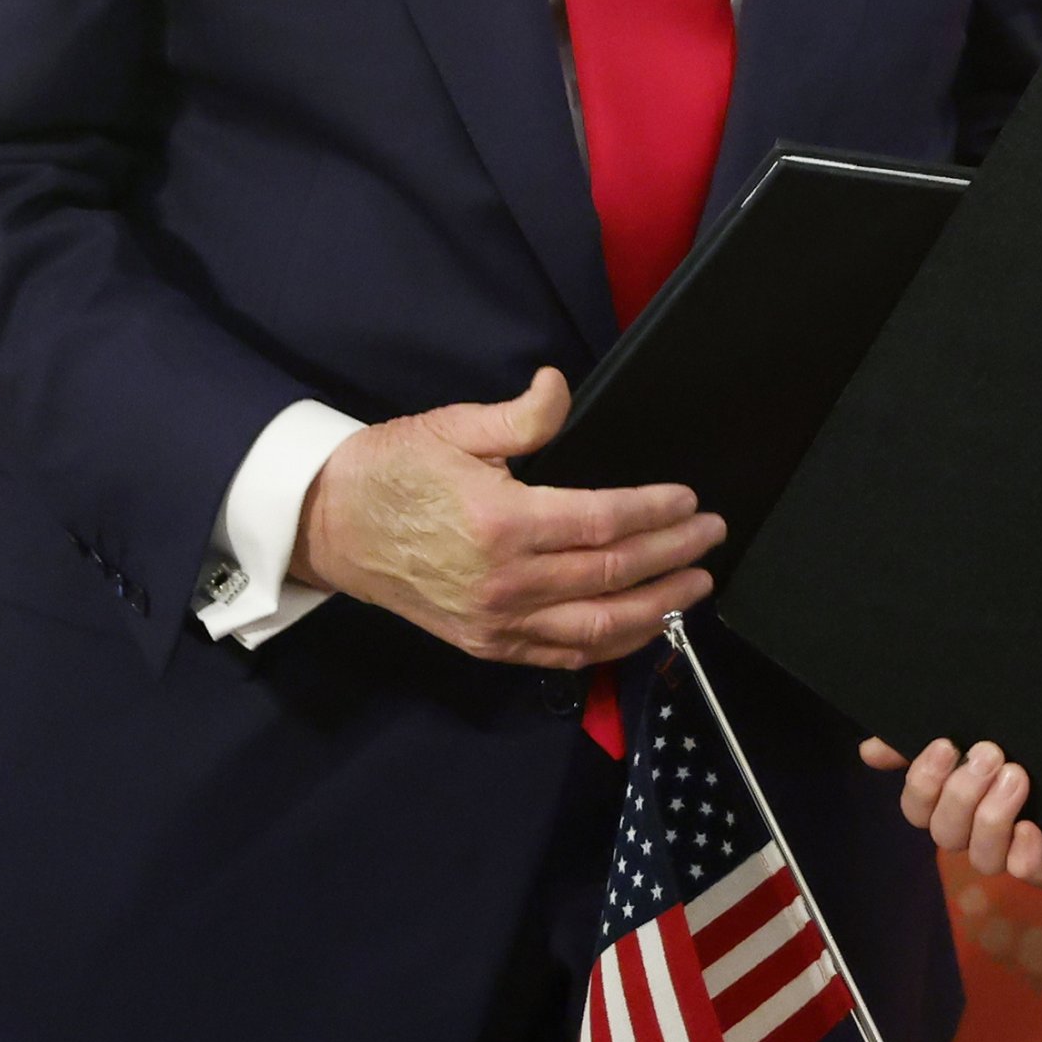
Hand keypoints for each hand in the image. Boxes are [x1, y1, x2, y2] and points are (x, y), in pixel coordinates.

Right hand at [292, 368, 723, 666]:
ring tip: (695, 587)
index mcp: (501, 522)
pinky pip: (562, 654)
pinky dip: (610, 645)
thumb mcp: (454, 426)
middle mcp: (505, 582)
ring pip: (597, 626)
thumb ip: (522, 416)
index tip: (690, 501)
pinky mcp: (485, 644)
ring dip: (657, 608)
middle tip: (711, 537)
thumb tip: (561, 386)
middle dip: (673, 556)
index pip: (604, 523)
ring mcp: (495, 621)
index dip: (656, 513)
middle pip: (613, 575)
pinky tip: (642, 627)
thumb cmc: (392, 469)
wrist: (329, 525)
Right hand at [859, 737, 1041, 883]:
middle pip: (946, 832)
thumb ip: (914, 741)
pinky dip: (1026, 855)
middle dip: (963, 792)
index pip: (916, 808)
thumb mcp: (963, 732)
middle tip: (990, 753)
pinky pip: (1025, 872)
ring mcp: (1003, 853)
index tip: (945, 745)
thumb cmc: (1006, 744)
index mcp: (945, 804)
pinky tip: (1031, 827)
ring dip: (994, 817)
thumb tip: (869, 750)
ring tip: (1015, 776)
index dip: (925, 782)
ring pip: (981, 858)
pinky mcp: (1040, 863)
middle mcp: (969, 834)